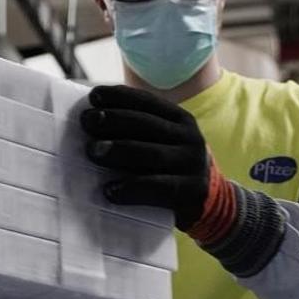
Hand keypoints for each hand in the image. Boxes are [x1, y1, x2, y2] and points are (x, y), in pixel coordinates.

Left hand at [81, 84, 232, 239]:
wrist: (212, 202)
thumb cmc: (172, 168)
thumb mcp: (164, 142)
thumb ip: (137, 132)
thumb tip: (92, 121)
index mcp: (180, 119)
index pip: (147, 102)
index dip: (119, 96)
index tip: (93, 96)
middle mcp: (189, 137)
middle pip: (146, 124)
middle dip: (113, 119)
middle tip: (87, 121)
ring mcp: (193, 164)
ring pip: (151, 154)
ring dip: (118, 150)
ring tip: (92, 151)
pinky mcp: (192, 191)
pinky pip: (158, 188)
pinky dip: (131, 188)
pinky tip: (109, 190)